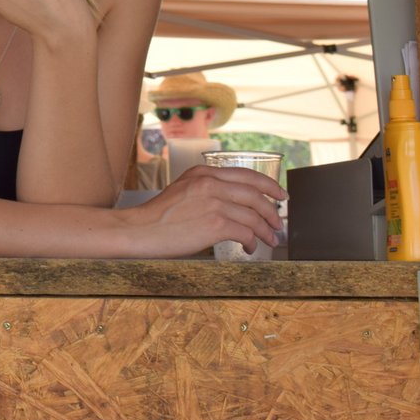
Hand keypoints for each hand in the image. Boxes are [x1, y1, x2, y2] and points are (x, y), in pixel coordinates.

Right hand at [124, 164, 286, 256]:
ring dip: (266, 230)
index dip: (269, 185)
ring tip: (269, 239)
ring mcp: (214, 203)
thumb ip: (206, 189)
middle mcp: (210, 183)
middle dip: (272, 210)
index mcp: (203, 173)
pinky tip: (250, 247)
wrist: (139, 230)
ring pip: (254, 215)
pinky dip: (252, 241)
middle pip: (255, 194)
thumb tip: (234, 204)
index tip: (280, 195)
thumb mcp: (183, 190)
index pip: (246, 175)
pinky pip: (246, 232)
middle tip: (278, 222)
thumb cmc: (158, 216)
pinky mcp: (215, 224)